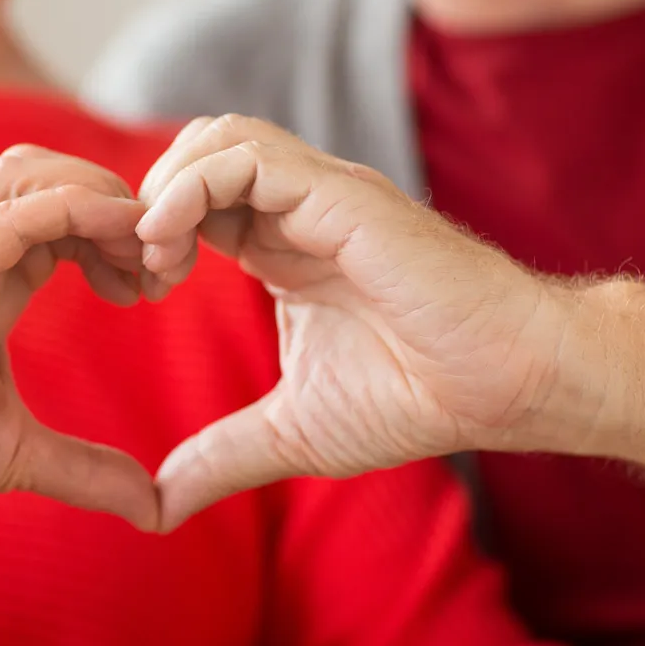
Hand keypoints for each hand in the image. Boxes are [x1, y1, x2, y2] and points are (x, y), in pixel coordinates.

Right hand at [0, 146, 160, 535]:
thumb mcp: (19, 453)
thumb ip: (85, 468)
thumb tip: (151, 507)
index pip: (57, 211)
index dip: (114, 228)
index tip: (154, 281)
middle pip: (43, 172)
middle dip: (113, 197)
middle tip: (159, 259)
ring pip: (24, 174)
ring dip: (97, 194)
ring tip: (142, 247)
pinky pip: (7, 217)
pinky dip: (72, 210)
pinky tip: (118, 239)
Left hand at [137, 115, 564, 530]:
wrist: (507, 385)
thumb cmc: (418, 397)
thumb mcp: (292, 433)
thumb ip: (221, 457)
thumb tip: (159, 507)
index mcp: (282, 245)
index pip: (196, 199)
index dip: (153, 231)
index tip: (137, 290)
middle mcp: (298, 208)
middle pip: (198, 152)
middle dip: (149, 201)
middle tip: (140, 271)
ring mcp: (322, 194)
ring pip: (219, 138)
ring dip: (167, 187)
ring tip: (155, 256)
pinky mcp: (344, 195)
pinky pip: (249, 158)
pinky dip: (192, 186)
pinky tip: (173, 243)